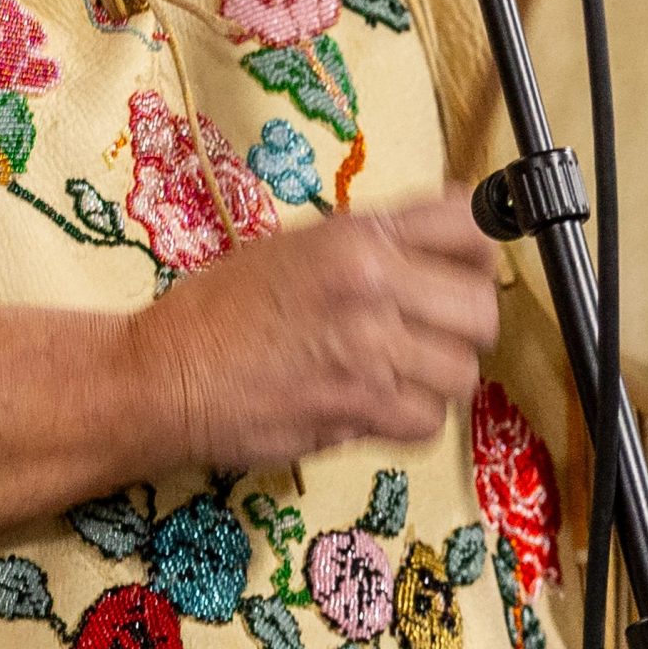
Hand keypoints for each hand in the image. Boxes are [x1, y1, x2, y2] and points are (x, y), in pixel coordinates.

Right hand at [135, 190, 500, 469]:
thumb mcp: (297, 247)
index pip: (468, 226)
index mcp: (358, 237)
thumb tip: (444, 248)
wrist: (167, 375)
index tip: (469, 264)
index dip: (480, 248)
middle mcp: (373, 287)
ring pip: (463, 371)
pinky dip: (414, 418)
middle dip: (466, 322)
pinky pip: (430, 422)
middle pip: (481, 308)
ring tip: (404, 371)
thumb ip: (372, 244)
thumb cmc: (220, 307)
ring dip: (439, 375)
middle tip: (435, 330)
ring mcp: (370, 353)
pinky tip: (382, 405)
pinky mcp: (359, 412)